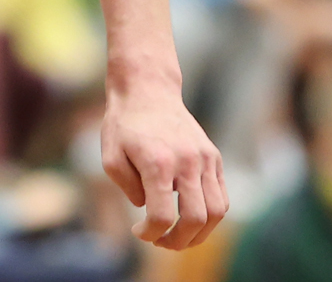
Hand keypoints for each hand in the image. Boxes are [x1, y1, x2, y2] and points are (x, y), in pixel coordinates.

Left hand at [100, 75, 225, 249]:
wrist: (147, 90)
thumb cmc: (124, 124)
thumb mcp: (109, 156)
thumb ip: (127, 187)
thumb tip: (147, 207)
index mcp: (158, 162)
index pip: (162, 216)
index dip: (150, 234)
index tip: (138, 232)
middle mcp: (187, 161)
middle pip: (195, 219)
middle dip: (178, 241)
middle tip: (161, 242)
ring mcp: (204, 158)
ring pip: (217, 211)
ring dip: (200, 234)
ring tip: (180, 236)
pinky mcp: (213, 157)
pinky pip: (222, 196)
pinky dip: (210, 215)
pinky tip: (190, 216)